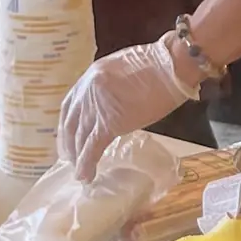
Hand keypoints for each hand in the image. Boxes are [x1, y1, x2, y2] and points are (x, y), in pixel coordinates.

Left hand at [58, 37, 199, 179]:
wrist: (172, 65)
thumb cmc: (160, 65)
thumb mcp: (125, 70)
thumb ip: (111, 87)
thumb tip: (113, 104)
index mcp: (91, 76)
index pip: (70, 105)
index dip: (67, 125)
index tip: (68, 137)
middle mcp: (88, 91)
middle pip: (71, 123)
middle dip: (69, 144)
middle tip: (71, 158)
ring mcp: (97, 107)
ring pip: (80, 138)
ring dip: (77, 157)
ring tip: (79, 172)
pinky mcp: (110, 123)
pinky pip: (92, 148)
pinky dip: (87, 164)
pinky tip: (86, 176)